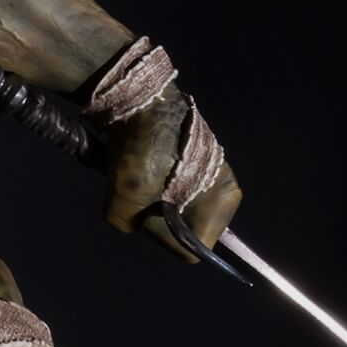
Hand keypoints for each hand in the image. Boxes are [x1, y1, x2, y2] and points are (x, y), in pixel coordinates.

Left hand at [102, 86, 240, 262]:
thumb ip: (128, 225)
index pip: (193, 249)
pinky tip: (142, 163)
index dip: (163, 237)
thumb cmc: (140, 152)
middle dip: (158, 217)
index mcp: (222, 202)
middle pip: (184, 228)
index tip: (148, 212)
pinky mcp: (194, 159)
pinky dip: (154, 181)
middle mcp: (223, 189)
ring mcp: (210, 173)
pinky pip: (171, 187)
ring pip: (174, 208)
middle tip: (142, 191)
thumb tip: (134, 217)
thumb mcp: (123, 204)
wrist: (139, 97)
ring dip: (153, 198)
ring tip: (139, 174)